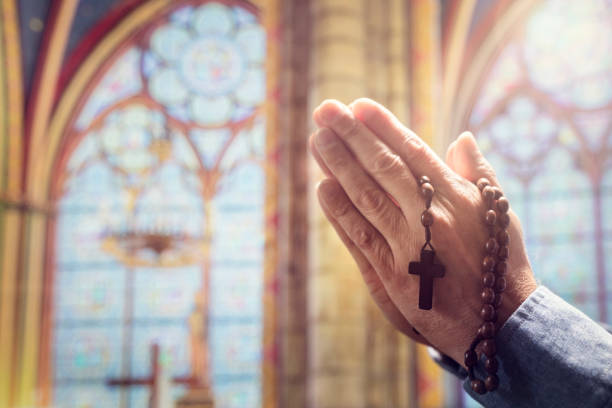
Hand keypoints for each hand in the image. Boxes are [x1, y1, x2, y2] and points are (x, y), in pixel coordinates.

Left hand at [309, 98, 536, 364]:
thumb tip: (461, 137)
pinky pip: (359, 236)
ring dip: (338, 166)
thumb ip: (478, 172)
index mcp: (457, 198)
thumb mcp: (499, 212)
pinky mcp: (392, 275)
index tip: (359, 106)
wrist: (500, 322)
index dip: (383, 127)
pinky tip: (322, 187)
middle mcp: (431, 217)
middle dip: (352, 136)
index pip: (413, 152)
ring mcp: (409, 246)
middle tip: (326, 111)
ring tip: (318, 140)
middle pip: (383, 168)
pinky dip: (339, 211)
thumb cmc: (500, 261)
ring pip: (366, 197)